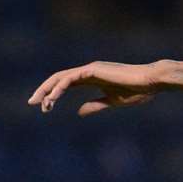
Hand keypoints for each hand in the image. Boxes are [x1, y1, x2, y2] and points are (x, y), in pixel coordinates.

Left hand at [29, 60, 167, 115]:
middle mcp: (88, 71)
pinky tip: (51, 99)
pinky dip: (59, 88)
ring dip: (47, 90)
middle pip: (59, 79)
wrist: (151, 81)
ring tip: (39, 104)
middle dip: (44, 90)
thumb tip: (79, 112)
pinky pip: (70, 79)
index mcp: (92, 78)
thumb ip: (95, 105)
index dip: (53, 94)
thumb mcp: (113, 102)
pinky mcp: (93, 70)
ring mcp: (90, 69)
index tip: (44, 108)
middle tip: (31, 103)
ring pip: (61, 78)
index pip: (66, 84)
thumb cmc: (138, 90)